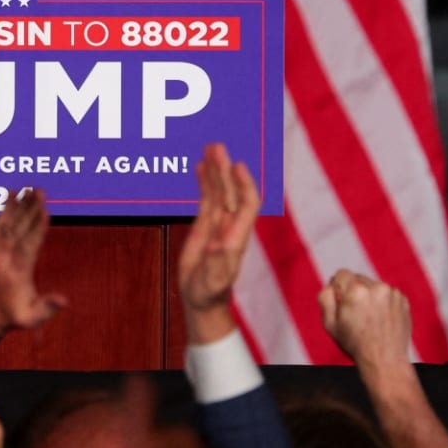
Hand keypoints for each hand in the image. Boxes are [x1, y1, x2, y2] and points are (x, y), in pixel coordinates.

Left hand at [0, 189, 67, 337]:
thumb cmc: (9, 316)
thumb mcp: (29, 318)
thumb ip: (46, 308)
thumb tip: (64, 300)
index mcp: (17, 270)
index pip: (29, 244)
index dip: (37, 226)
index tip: (45, 210)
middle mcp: (4, 256)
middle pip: (20, 228)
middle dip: (31, 209)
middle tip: (40, 191)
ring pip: (10, 222)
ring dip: (20, 204)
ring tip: (30, 188)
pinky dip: (5, 209)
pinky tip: (11, 194)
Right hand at [177, 144, 259, 342]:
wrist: (203, 300)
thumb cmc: (210, 292)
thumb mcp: (213, 281)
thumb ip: (218, 263)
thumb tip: (221, 245)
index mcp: (236, 237)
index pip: (247, 205)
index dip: (244, 185)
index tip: (237, 166)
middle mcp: (230, 226)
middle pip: (231, 192)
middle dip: (225, 170)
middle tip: (217, 148)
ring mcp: (218, 224)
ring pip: (219, 191)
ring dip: (216, 170)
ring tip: (210, 149)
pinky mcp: (205, 225)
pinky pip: (207, 198)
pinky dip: (205, 182)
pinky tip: (201, 166)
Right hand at [318, 269, 412, 380]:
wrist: (385, 360)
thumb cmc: (356, 344)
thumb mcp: (329, 324)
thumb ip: (325, 298)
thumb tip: (331, 286)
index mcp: (355, 290)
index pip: (341, 274)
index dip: (338, 289)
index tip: (341, 304)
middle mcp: (376, 287)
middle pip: (358, 279)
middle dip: (354, 292)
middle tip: (356, 315)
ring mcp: (392, 293)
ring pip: (373, 286)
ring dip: (370, 297)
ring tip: (370, 319)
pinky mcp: (403, 300)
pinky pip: (387, 294)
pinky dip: (383, 303)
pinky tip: (381, 319)